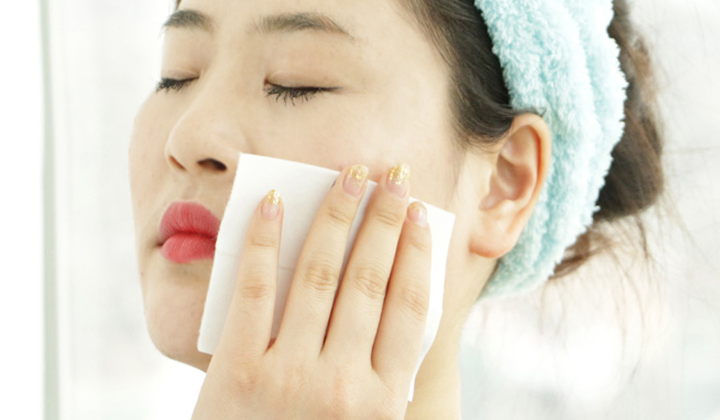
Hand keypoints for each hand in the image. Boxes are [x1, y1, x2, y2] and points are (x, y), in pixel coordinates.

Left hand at [192, 163, 431, 419]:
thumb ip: (386, 373)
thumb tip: (404, 294)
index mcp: (384, 400)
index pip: (411, 307)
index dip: (418, 252)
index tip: (421, 213)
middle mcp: (343, 384)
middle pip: (371, 280)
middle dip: (385, 219)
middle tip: (394, 176)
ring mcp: (288, 375)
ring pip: (319, 275)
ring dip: (337, 216)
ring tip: (351, 176)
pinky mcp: (237, 371)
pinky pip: (253, 291)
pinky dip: (263, 242)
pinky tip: (273, 202)